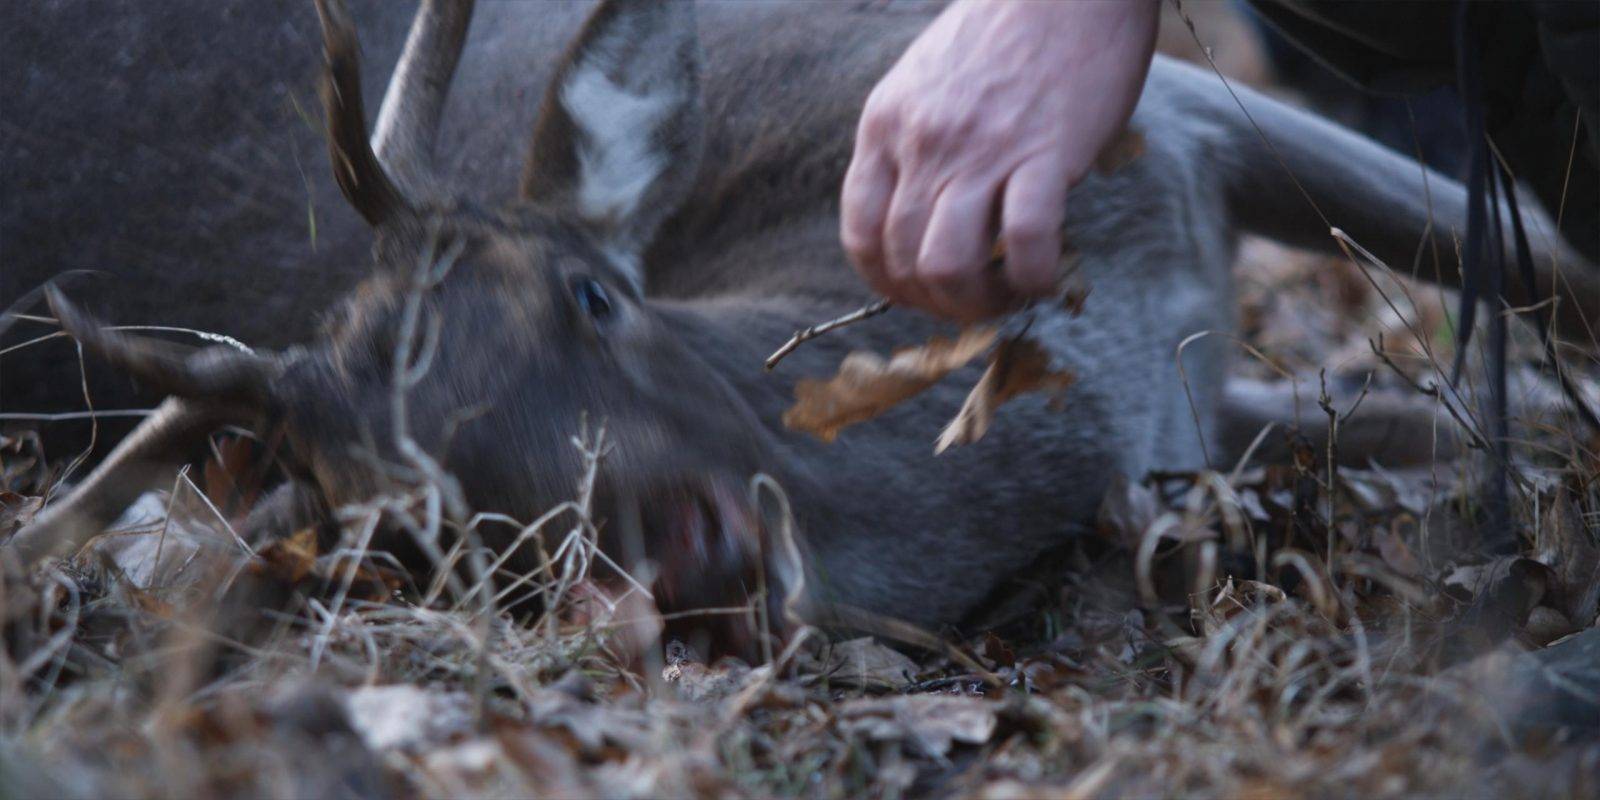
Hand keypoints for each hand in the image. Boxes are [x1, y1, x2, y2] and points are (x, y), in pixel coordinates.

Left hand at [841, 0, 1157, 321]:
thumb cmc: (1004, 34)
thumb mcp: (925, 84)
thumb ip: (912, 143)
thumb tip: (917, 213)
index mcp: (884, 126)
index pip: (860, 235)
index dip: (886, 283)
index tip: (921, 293)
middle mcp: (921, 143)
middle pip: (902, 262)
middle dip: (937, 303)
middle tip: (975, 302)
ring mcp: (978, 150)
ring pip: (947, 265)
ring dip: (977, 303)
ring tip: (1007, 296)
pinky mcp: (1042, 153)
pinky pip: (1025, 242)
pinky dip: (1033, 277)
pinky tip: (1044, 277)